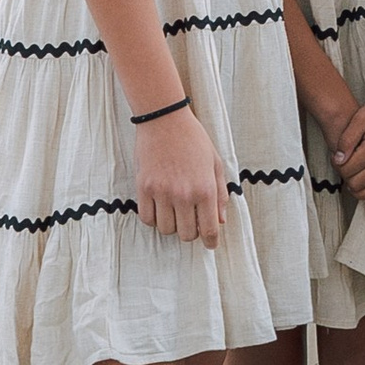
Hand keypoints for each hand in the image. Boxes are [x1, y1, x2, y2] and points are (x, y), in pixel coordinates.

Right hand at [134, 104, 230, 245]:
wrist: (165, 120)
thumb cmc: (193, 139)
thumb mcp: (215, 163)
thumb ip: (220, 193)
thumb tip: (220, 220)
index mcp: (205, 189)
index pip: (209, 229)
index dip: (211, 242)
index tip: (210, 245)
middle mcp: (184, 195)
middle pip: (187, 234)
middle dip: (191, 232)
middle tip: (190, 221)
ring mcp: (162, 192)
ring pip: (166, 229)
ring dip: (172, 225)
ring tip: (174, 212)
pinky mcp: (144, 188)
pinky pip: (147, 219)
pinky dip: (154, 218)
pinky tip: (159, 208)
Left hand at [332, 79, 364, 213]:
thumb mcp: (360, 118)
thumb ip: (346, 140)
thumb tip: (338, 160)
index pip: (347, 172)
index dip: (338, 168)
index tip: (338, 161)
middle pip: (359, 186)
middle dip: (348, 180)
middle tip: (347, 171)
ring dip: (364, 192)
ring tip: (358, 181)